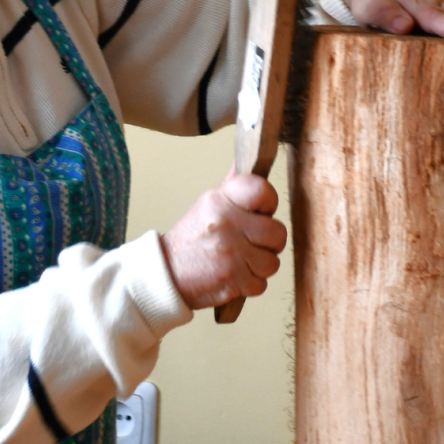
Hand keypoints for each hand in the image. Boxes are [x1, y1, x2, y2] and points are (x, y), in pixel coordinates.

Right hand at [161, 173, 287, 309]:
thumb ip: (232, 188)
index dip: (268, 202)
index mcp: (219, 200)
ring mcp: (230, 254)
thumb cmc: (191, 240)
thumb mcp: (207, 205)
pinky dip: (250, 284)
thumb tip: (247, 159)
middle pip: (278, 232)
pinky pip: (261, 283)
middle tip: (250, 243)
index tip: (260, 212)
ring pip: (272, 262)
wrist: (166, 274)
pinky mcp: (233, 281)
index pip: (262, 189)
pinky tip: (234, 275)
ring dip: (259, 265)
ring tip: (239, 261)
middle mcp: (225, 224)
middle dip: (268, 242)